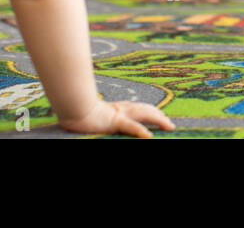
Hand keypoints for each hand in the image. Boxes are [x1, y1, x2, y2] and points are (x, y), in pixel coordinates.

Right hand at [59, 101, 174, 137]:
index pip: (140, 108)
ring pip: (144, 114)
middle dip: (160, 116)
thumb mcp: (97, 117)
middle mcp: (122, 109)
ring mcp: (119, 114)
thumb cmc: (80, 113)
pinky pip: (131, 126)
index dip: (153, 112)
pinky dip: (141, 131)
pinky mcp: (114, 122)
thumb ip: (105, 119)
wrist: (72, 110)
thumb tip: (108, 123)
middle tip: (171, 125)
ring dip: (159, 120)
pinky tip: (149, 136)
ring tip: (169, 127)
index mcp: (119, 108)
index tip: (162, 117)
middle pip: (146, 109)